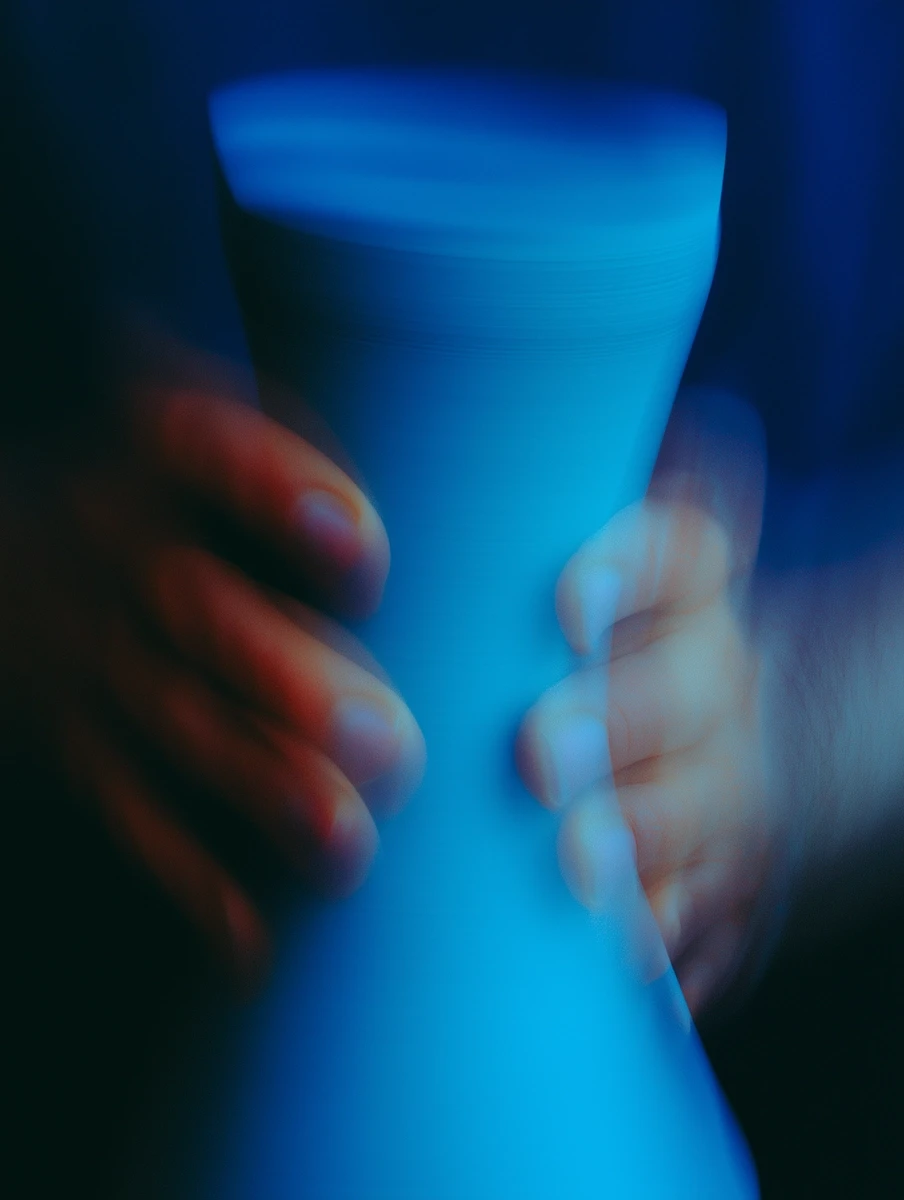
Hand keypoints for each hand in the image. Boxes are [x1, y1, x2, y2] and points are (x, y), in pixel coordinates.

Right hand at [1, 358, 424, 986]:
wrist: (0, 555)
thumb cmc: (156, 485)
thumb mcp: (189, 416)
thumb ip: (281, 425)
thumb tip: (456, 395)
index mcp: (155, 455)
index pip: (208, 454)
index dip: (279, 495)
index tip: (366, 550)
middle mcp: (121, 552)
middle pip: (202, 618)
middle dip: (289, 682)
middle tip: (390, 740)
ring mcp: (94, 655)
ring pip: (175, 727)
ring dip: (257, 789)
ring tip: (346, 844)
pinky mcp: (81, 743)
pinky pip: (127, 810)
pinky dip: (186, 881)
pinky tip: (251, 941)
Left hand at [516, 394, 785, 1017]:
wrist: (699, 723)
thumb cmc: (603, 629)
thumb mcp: (587, 558)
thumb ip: (529, 501)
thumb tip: (426, 403)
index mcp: (685, 583)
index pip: (684, 551)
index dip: (630, 571)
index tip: (562, 603)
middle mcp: (713, 674)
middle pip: (690, 688)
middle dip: (620, 718)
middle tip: (539, 752)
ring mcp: (722, 777)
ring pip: (701, 804)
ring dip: (641, 835)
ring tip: (575, 866)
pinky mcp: (714, 870)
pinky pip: (700, 905)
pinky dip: (659, 932)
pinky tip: (613, 952)